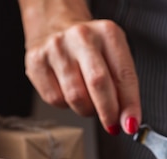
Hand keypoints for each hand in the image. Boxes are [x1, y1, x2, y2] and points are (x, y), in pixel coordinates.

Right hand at [20, 1, 140, 134]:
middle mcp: (81, 36)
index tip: (131, 125)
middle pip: (98, 84)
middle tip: (112, 124)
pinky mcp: (35, 61)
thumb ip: (124, 88)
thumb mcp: (115, 58)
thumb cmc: (90, 48)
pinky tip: (67, 91)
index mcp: (108, 33)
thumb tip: (128, 121)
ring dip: (87, 110)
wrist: (55, 25)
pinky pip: (55, 99)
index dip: (129, 105)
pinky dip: (66, 105)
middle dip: (108, 112)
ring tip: (89, 100)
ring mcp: (56, 48)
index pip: (124, 75)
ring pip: (76, 98)